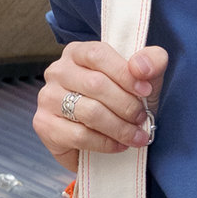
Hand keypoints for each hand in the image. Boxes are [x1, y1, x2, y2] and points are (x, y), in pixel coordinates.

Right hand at [33, 41, 167, 171]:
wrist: (107, 137)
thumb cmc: (124, 101)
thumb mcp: (144, 78)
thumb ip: (152, 62)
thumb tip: (140, 68)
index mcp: (78, 52)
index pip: (98, 54)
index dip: (124, 73)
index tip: (146, 91)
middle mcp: (57, 71)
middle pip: (95, 84)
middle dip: (126, 105)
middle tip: (142, 119)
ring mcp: (47, 98)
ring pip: (89, 112)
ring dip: (119, 127)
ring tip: (135, 135)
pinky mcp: (44, 125)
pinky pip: (78, 135)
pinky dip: (105, 143)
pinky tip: (118, 145)